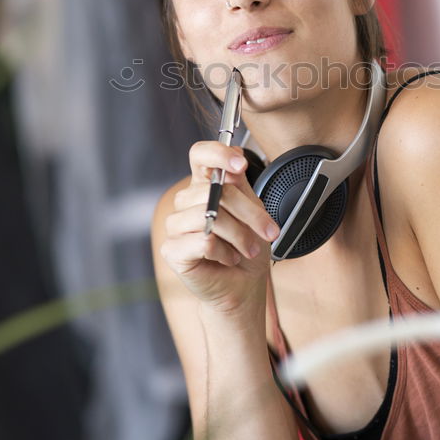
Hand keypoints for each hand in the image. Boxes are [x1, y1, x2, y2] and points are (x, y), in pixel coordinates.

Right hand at [161, 141, 279, 314]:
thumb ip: (240, 186)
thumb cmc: (247, 248)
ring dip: (238, 235)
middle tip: (268, 231)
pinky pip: (202, 242)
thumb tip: (235, 160)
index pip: (200, 155)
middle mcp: (186, 202)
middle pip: (214, 189)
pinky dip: (224, 252)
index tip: (241, 165)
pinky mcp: (172, 250)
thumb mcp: (253, 212)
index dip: (218, 154)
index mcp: (205, 185)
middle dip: (248, 212)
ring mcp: (176, 225)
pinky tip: (228, 259)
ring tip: (247, 249)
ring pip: (208, 215)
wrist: (244, 285)